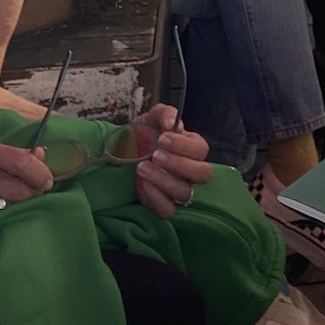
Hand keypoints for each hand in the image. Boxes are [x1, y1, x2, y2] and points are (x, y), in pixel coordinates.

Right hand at [0, 136, 54, 233]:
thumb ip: (10, 154)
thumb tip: (41, 156)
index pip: (22, 163)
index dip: (41, 174)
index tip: (47, 180)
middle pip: (19, 190)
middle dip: (31, 193)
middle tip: (34, 193)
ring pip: (5, 208)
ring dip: (9, 206)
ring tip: (1, 199)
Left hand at [132, 104, 213, 218]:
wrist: (121, 151)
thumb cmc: (142, 134)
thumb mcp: (151, 118)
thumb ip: (164, 114)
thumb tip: (172, 123)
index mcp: (192, 148)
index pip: (201, 150)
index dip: (184, 146)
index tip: (162, 138)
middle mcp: (190, 171)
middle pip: (203, 174)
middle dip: (179, 164)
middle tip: (155, 155)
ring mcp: (178, 189)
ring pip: (184, 192)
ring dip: (162, 179)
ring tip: (142, 167)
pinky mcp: (162, 204)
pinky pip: (168, 210)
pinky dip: (156, 198)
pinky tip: (142, 184)